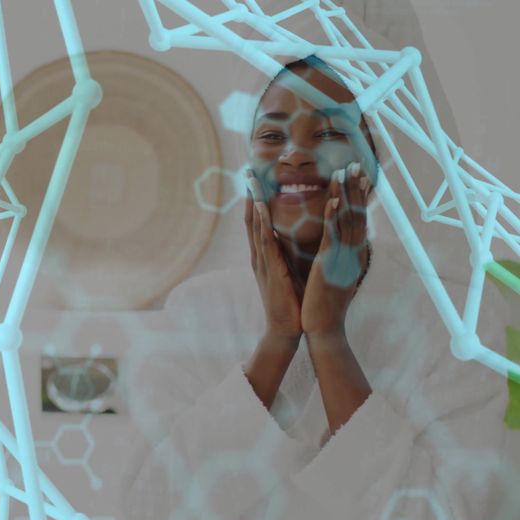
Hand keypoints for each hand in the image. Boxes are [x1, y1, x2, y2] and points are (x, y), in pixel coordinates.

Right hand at [244, 169, 302, 341]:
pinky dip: (263, 222)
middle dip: (251, 194)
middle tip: (248, 171)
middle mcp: (259, 255)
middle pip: (252, 218)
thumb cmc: (291, 303)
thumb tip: (290, 240)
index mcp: (264, 255)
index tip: (257, 179)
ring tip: (252, 180)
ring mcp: (262, 261)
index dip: (257, 200)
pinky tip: (262, 206)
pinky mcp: (270, 268)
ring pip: (255, 225)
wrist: (285, 329)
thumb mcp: (288, 273)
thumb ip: (286, 256)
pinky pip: (265, 241)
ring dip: (254, 201)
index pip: (259, 222)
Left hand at [302, 162, 370, 337]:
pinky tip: (334, 201)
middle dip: (355, 189)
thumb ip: (340, 255)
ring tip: (344, 172)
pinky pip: (333, 237)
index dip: (359, 196)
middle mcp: (352, 252)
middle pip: (357, 214)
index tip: (359, 176)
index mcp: (353, 253)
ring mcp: (343, 258)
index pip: (358, 219)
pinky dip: (334, 218)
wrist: (323, 326)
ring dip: (345, 195)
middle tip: (356, 164)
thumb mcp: (336, 273)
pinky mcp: (330, 265)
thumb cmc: (326, 302)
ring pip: (346, 221)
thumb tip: (344, 241)